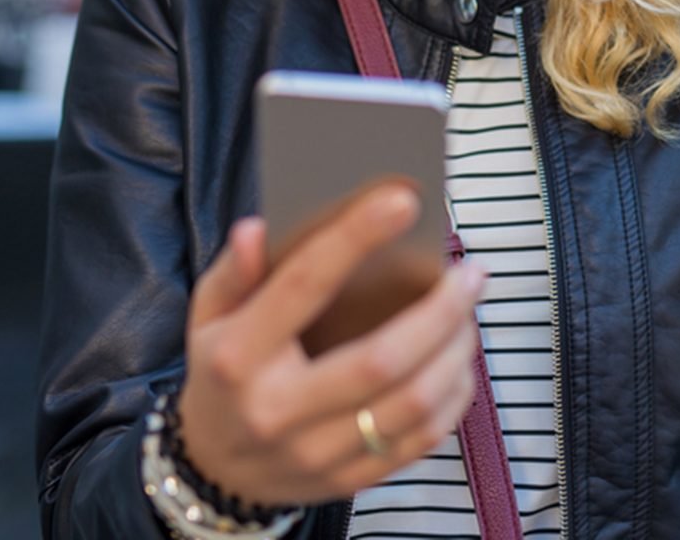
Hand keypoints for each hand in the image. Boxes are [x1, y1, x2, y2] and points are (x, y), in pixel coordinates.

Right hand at [176, 184, 485, 505]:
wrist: (211, 469)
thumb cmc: (222, 371)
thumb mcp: (209, 315)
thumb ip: (233, 270)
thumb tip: (258, 228)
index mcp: (240, 357)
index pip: (305, 286)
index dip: (356, 237)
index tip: (404, 200)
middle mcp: (278, 410)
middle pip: (381, 359)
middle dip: (441, 310)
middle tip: (470, 272)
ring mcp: (314, 453)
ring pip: (411, 403)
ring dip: (456, 350)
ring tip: (469, 312)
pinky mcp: (346, 479)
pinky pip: (421, 440)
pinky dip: (454, 395)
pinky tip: (458, 360)